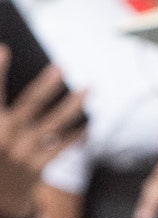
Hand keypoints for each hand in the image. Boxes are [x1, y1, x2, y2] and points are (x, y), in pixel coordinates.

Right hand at [0, 56, 85, 217]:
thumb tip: (2, 59)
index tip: (4, 49)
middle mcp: (4, 138)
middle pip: (29, 105)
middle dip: (45, 85)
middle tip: (60, 66)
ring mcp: (22, 154)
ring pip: (53, 124)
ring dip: (73, 105)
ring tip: (89, 89)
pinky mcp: (37, 168)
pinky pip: (61, 146)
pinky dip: (76, 136)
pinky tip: (89, 126)